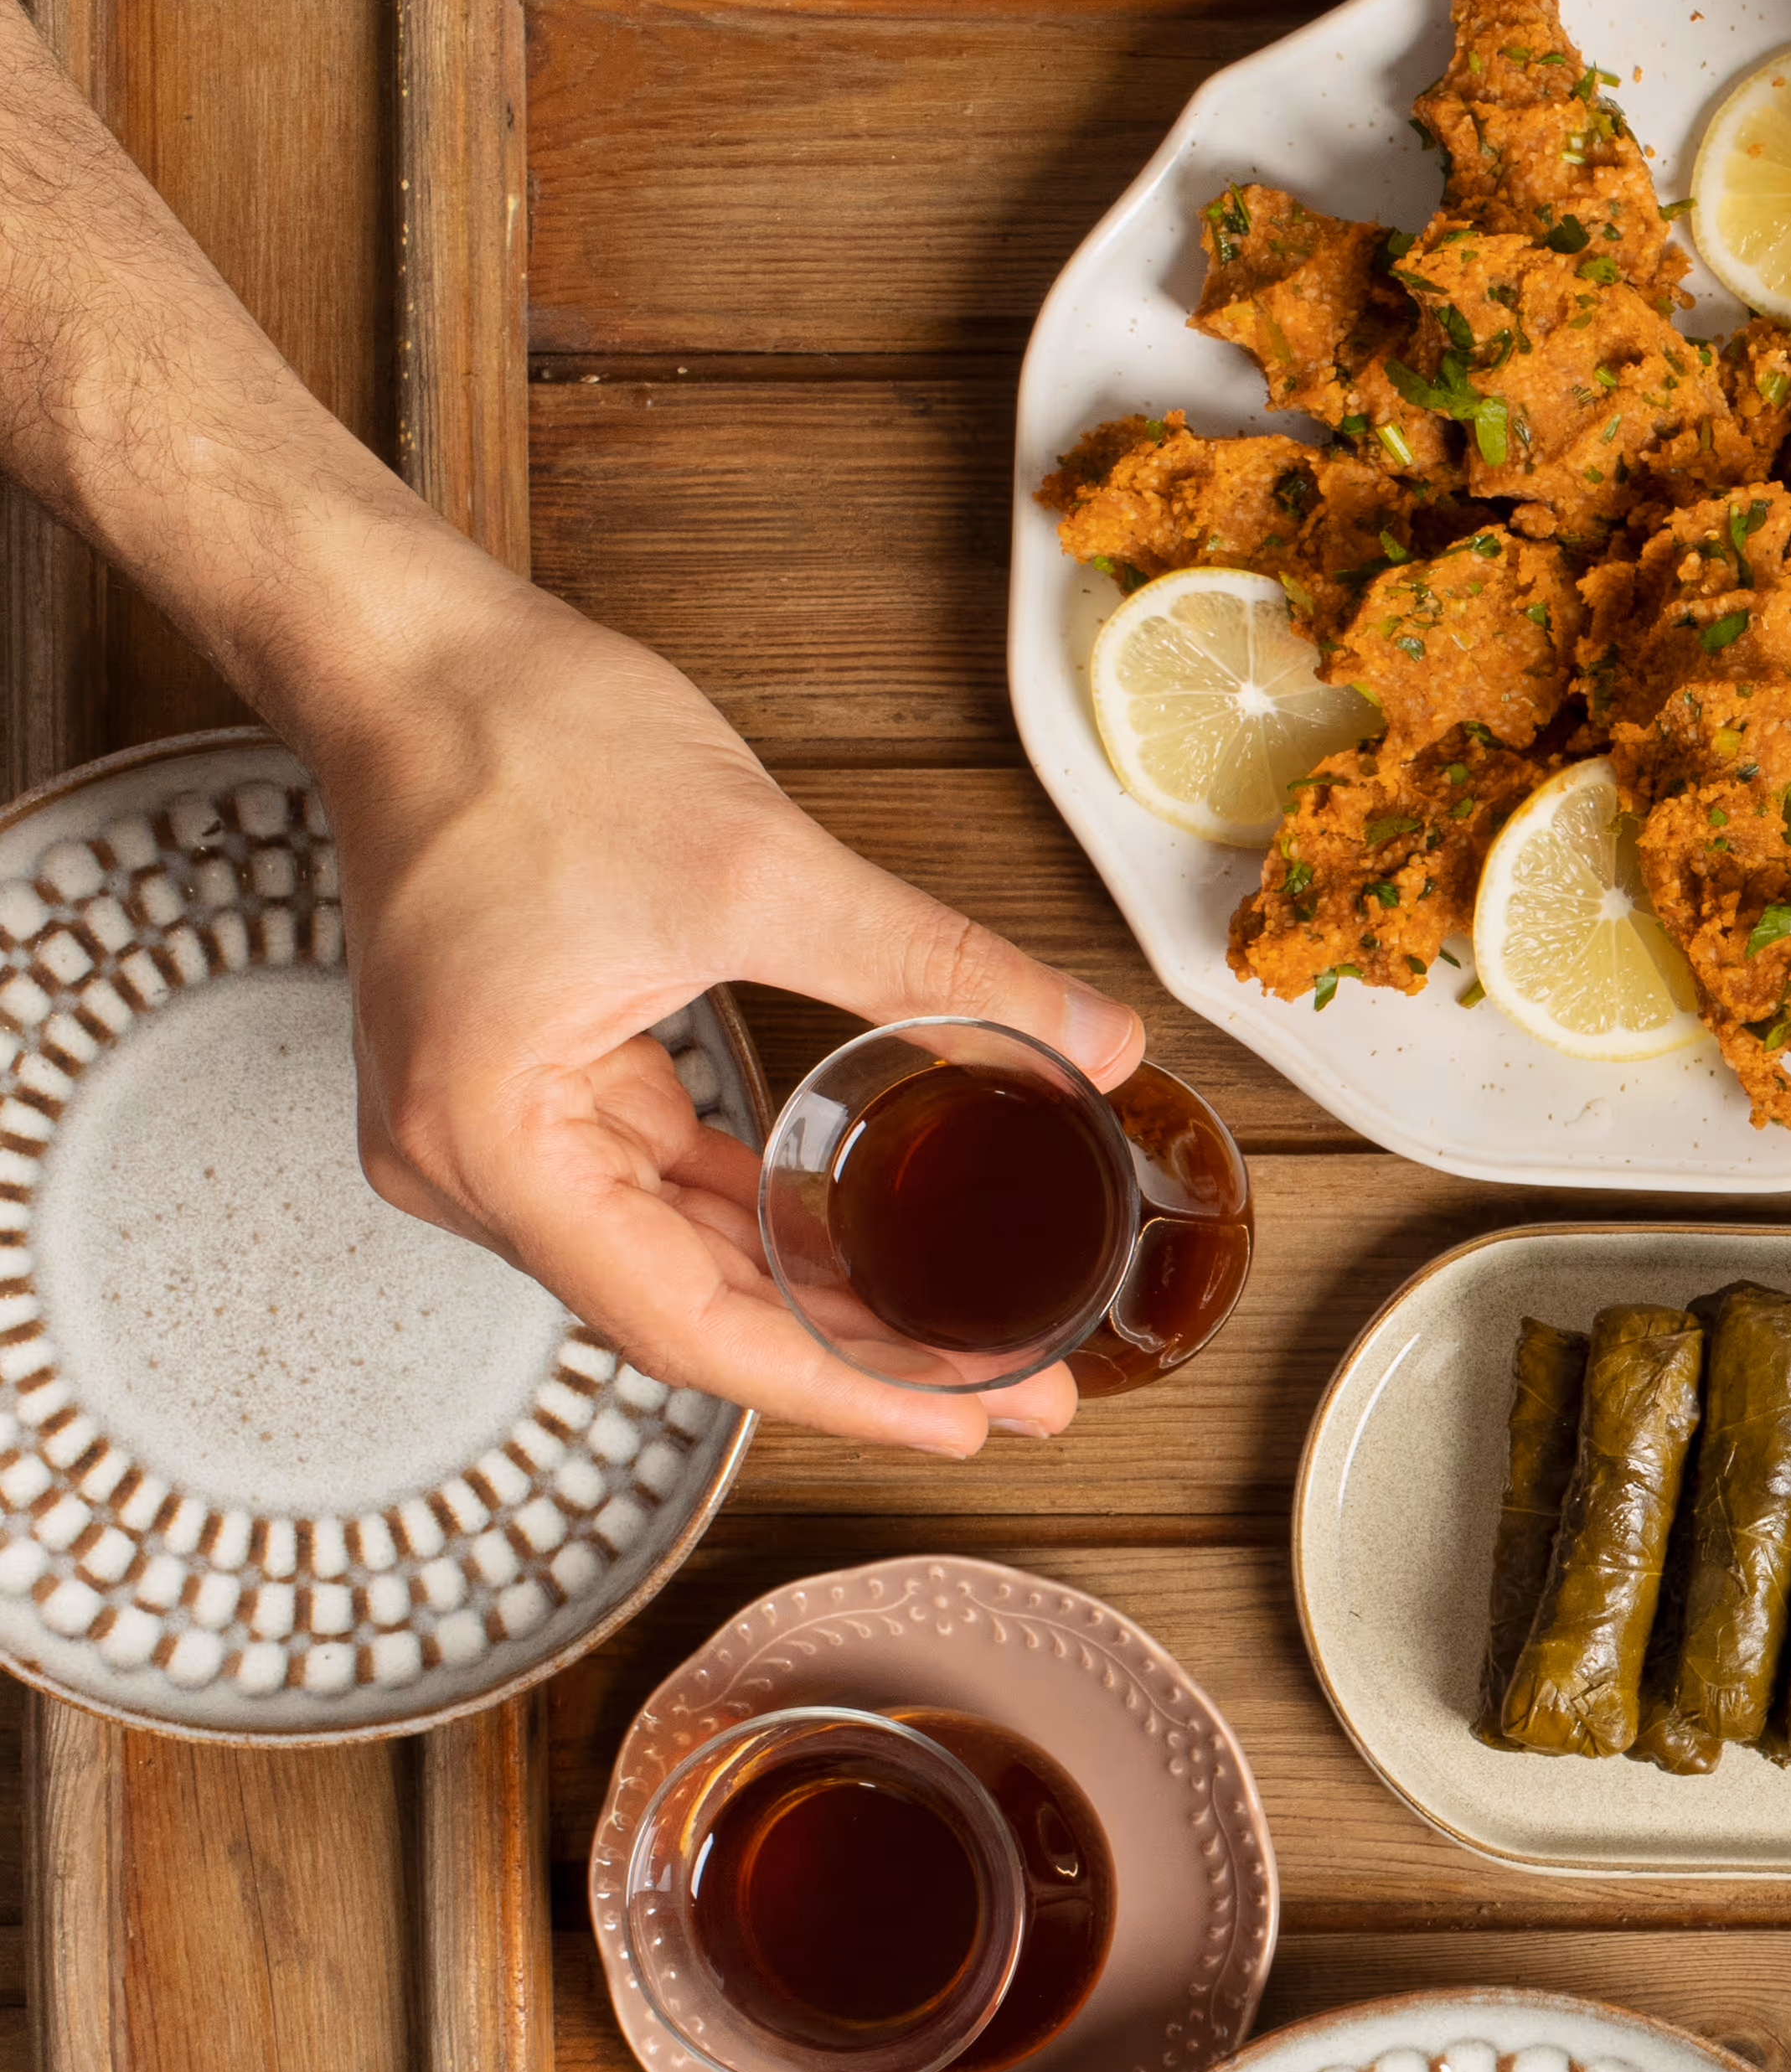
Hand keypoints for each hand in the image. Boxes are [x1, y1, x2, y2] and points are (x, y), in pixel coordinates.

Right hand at [292, 540, 1145, 1456]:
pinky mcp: (523, 1083)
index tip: (976, 1420)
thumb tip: (1097, 1039)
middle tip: (1019, 1395)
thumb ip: (938, 971)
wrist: (413, 651)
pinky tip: (857, 1250)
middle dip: (858, 1357)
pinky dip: (754, 1221)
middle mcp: (463, 1162)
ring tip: (966, 1341)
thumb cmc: (526, 744)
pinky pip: (650, 1189)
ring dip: (814, 1298)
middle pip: (686, 1313)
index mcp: (492, 1141)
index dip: (847, 1387)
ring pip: (674, 1260)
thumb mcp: (763, 870)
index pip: (693, 1328)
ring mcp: (484, 1128)